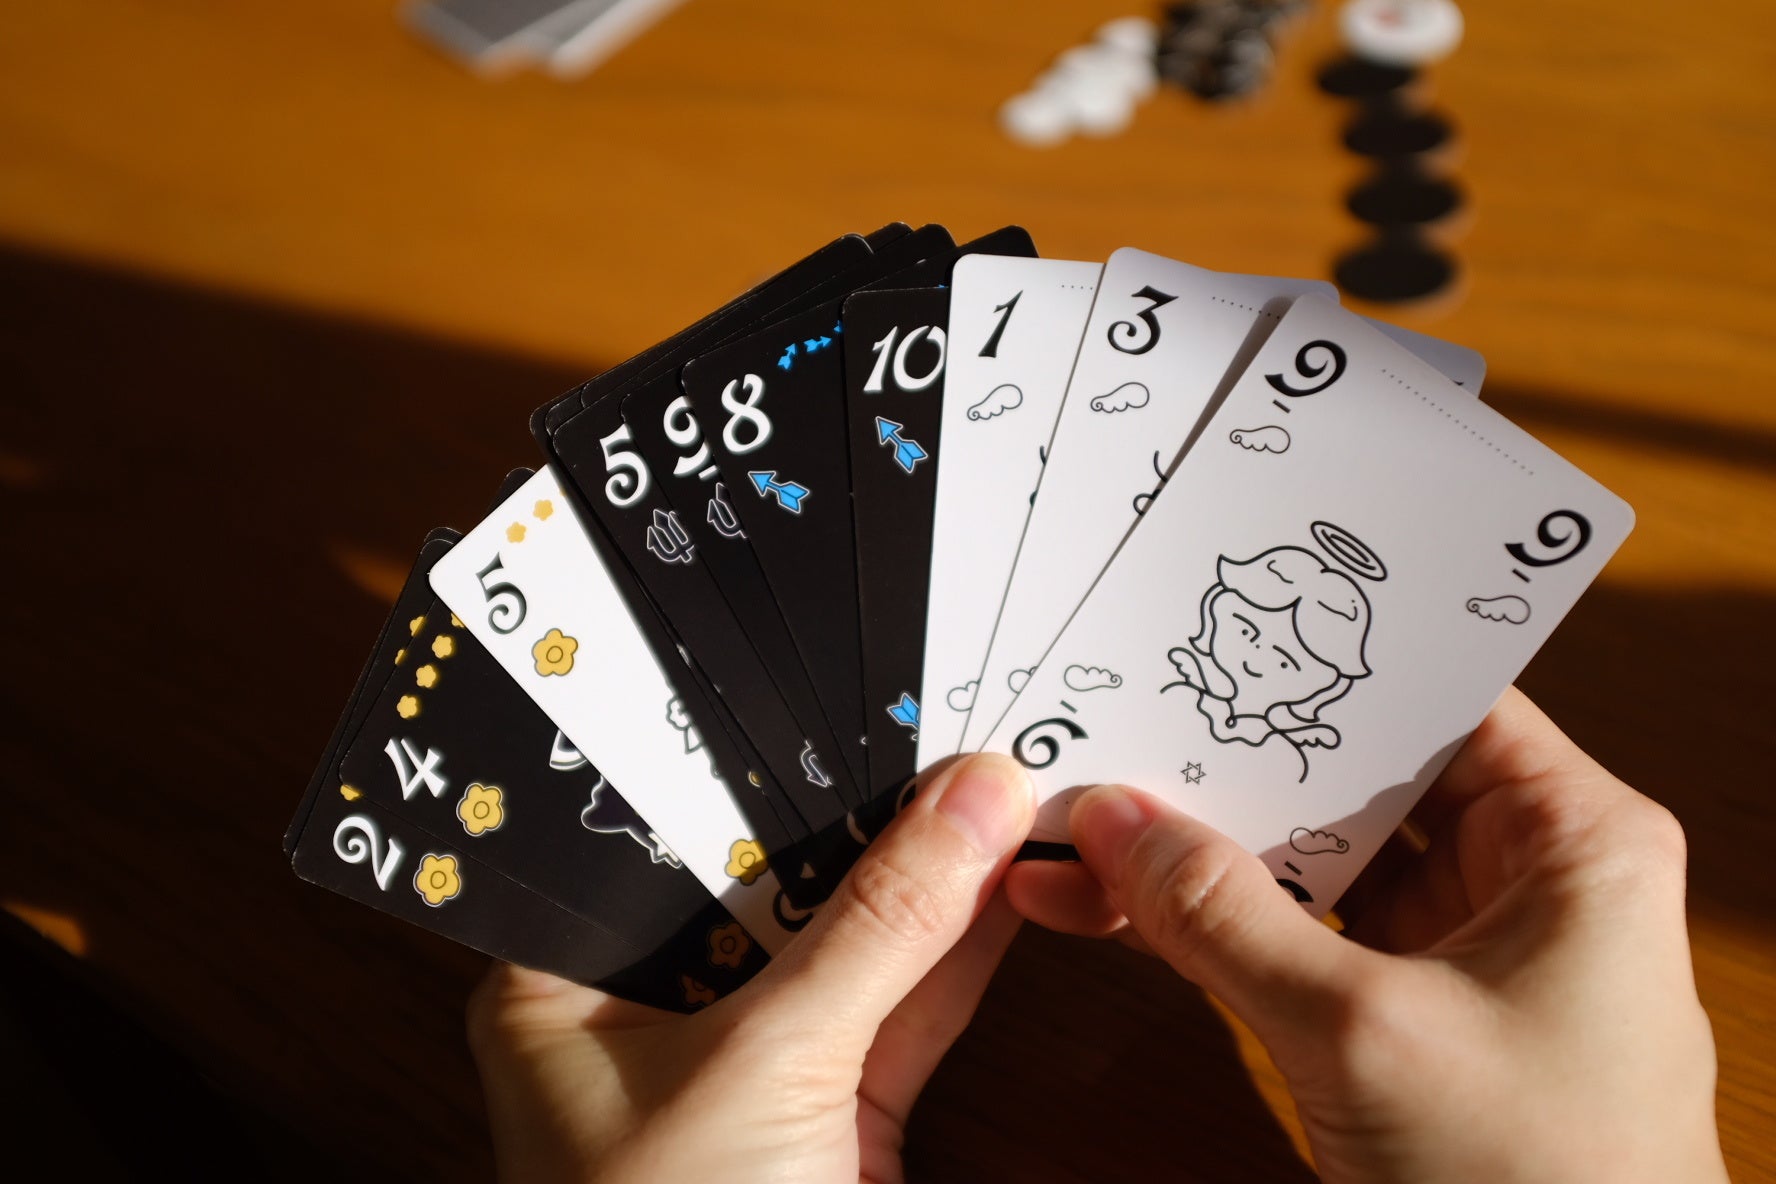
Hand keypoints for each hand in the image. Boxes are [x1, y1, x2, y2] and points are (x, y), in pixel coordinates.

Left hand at [467, 753, 1034, 1183]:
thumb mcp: (767, 1064)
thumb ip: (879, 929)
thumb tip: (971, 802)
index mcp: (568, 984)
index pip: (661, 828)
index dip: (747, 754)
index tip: (830, 682)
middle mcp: (654, 1011)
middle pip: (768, 872)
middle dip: (854, 800)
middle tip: (931, 710)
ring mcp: (752, 1062)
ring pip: (850, 934)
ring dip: (926, 867)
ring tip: (994, 773)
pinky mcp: (836, 1111)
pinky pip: (904, 1002)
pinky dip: (959, 947)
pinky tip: (1005, 874)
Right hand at [1005, 687, 1727, 1183]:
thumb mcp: (1365, 1031)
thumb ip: (1226, 917)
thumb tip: (1118, 824)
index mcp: (1574, 839)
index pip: (1440, 699)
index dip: (1329, 666)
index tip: (1223, 637)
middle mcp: (1527, 875)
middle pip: (1364, 777)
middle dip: (1242, 763)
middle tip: (1136, 720)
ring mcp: (1466, 947)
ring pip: (1323, 859)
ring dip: (1219, 848)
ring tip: (1110, 811)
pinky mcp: (1414, 1011)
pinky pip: (1306, 934)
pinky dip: (1227, 923)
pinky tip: (1132, 903)